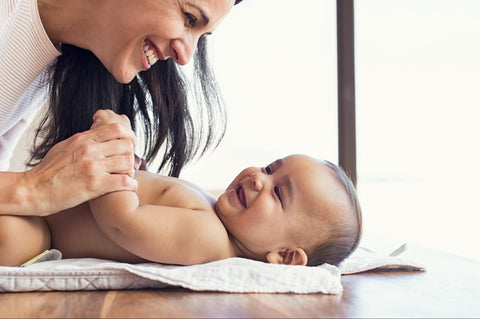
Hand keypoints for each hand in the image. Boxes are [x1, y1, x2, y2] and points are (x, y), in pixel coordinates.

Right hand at [23, 110, 137, 215]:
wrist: (32, 190)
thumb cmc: (48, 171)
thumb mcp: (65, 146)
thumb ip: (84, 140)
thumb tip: (97, 133)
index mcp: (83, 139)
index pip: (116, 128)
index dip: (128, 136)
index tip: (130, 144)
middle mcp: (90, 150)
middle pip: (126, 145)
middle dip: (130, 154)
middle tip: (129, 163)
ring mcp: (93, 167)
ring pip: (127, 162)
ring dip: (131, 170)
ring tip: (127, 176)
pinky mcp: (95, 185)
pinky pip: (124, 181)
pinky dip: (130, 184)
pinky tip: (128, 186)